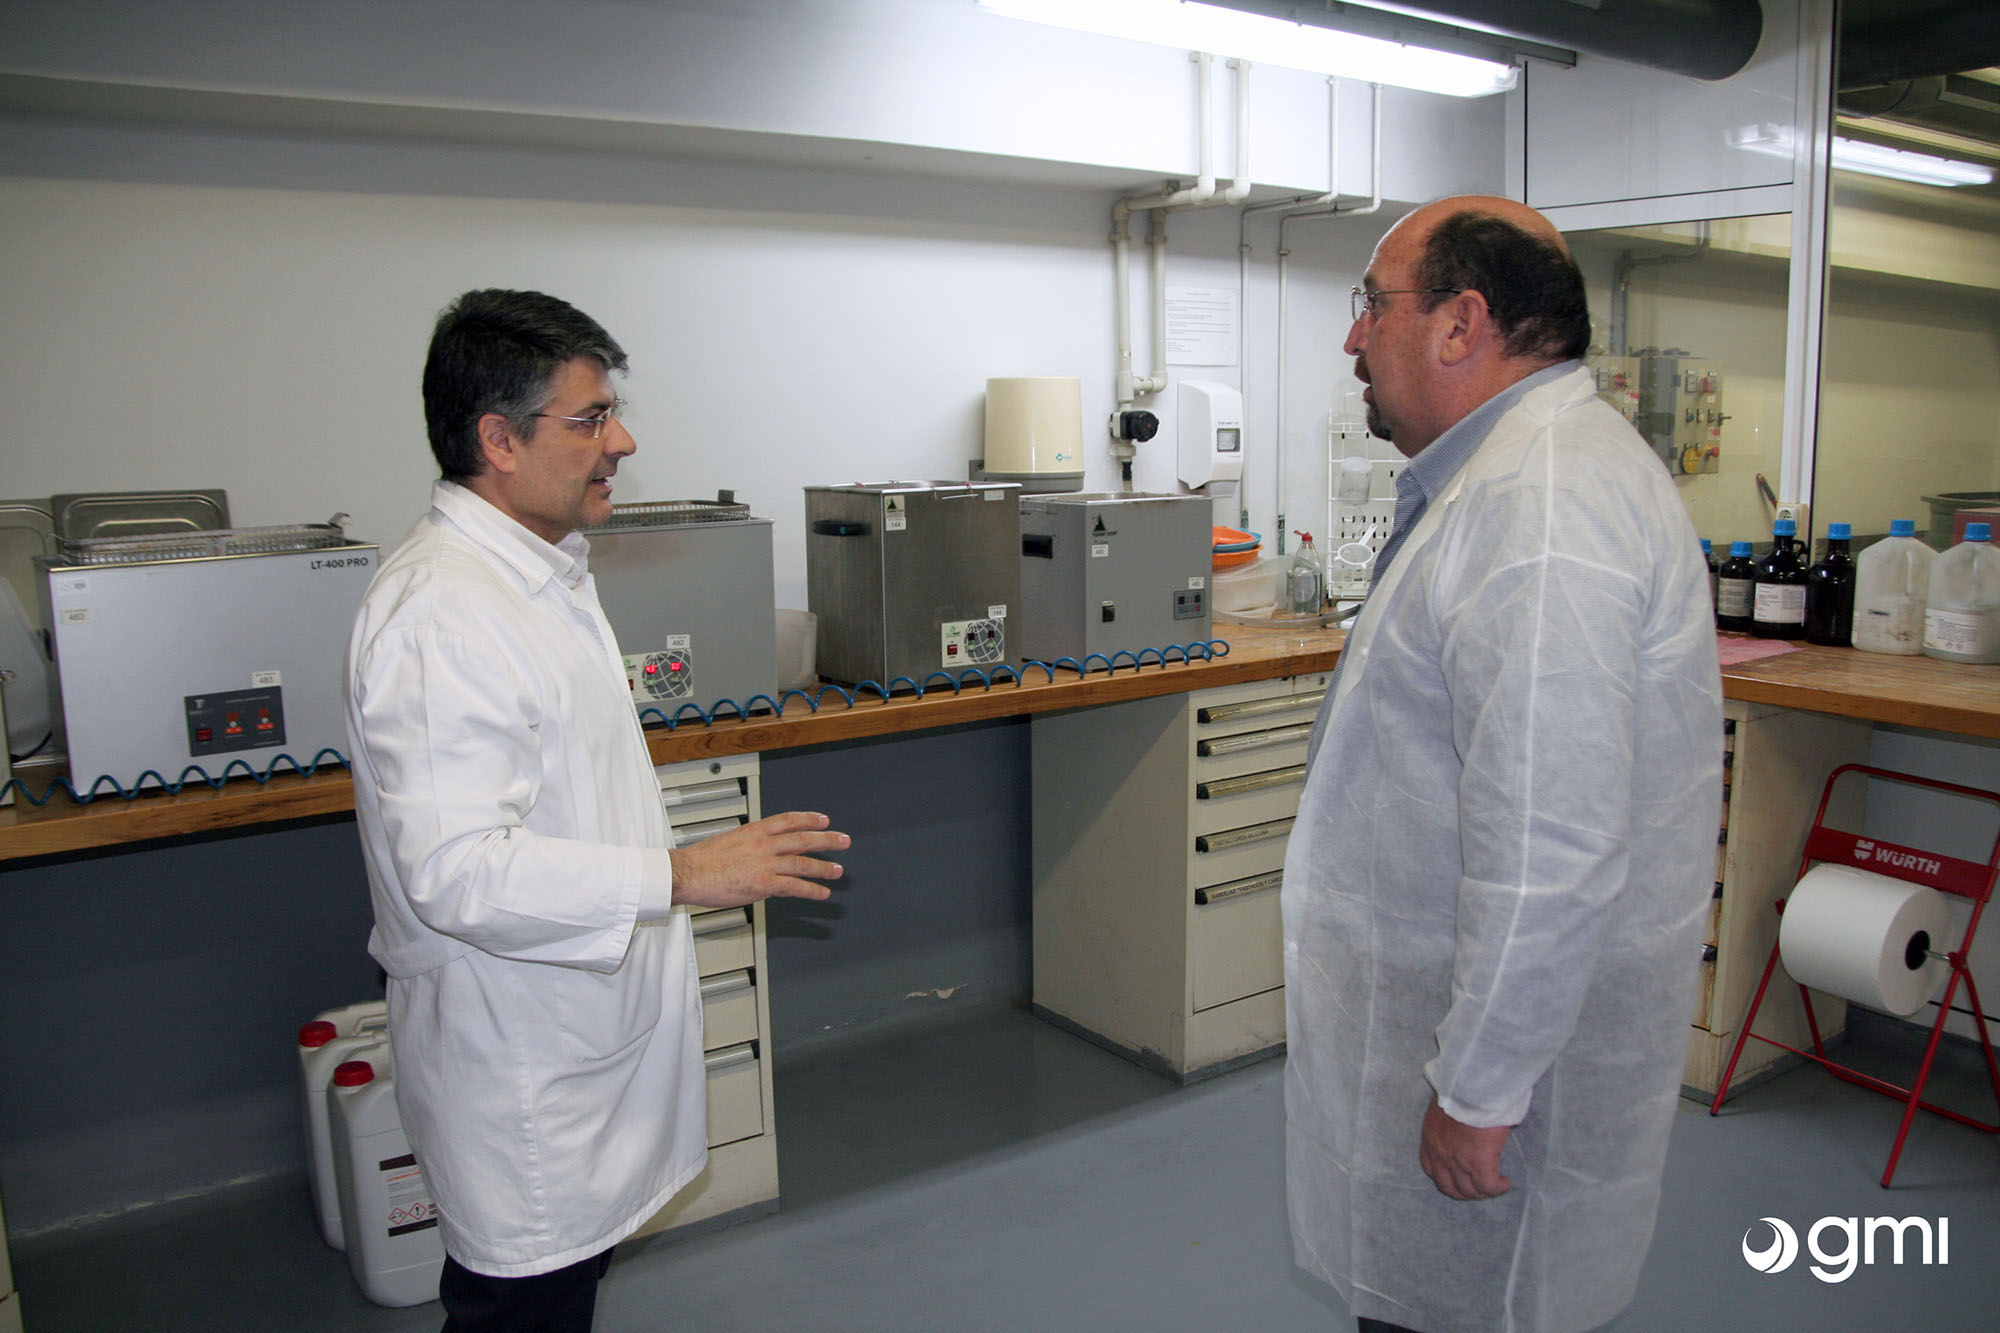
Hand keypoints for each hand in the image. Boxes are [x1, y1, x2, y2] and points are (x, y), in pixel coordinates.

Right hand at [670, 811, 848, 908]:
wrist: (687, 873)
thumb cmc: (701, 860)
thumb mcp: (729, 842)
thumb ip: (750, 846)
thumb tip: (762, 853)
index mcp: (754, 831)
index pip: (788, 820)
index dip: (809, 819)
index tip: (823, 819)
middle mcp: (763, 844)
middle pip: (802, 839)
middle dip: (826, 839)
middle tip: (843, 840)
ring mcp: (765, 863)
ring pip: (803, 863)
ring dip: (824, 867)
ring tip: (837, 871)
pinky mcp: (763, 884)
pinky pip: (795, 887)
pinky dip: (812, 890)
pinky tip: (822, 892)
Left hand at [1419, 1095, 1512, 1200]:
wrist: (1472, 1087)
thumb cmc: (1462, 1088)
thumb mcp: (1446, 1104)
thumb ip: (1449, 1120)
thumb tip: (1461, 1123)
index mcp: (1430, 1138)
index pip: (1430, 1169)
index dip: (1444, 1178)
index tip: (1457, 1177)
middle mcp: (1440, 1154)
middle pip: (1449, 1186)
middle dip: (1463, 1191)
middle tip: (1478, 1187)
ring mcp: (1459, 1162)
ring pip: (1469, 1191)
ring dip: (1482, 1191)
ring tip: (1493, 1185)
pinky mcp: (1479, 1164)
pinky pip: (1489, 1186)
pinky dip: (1498, 1188)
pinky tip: (1505, 1183)